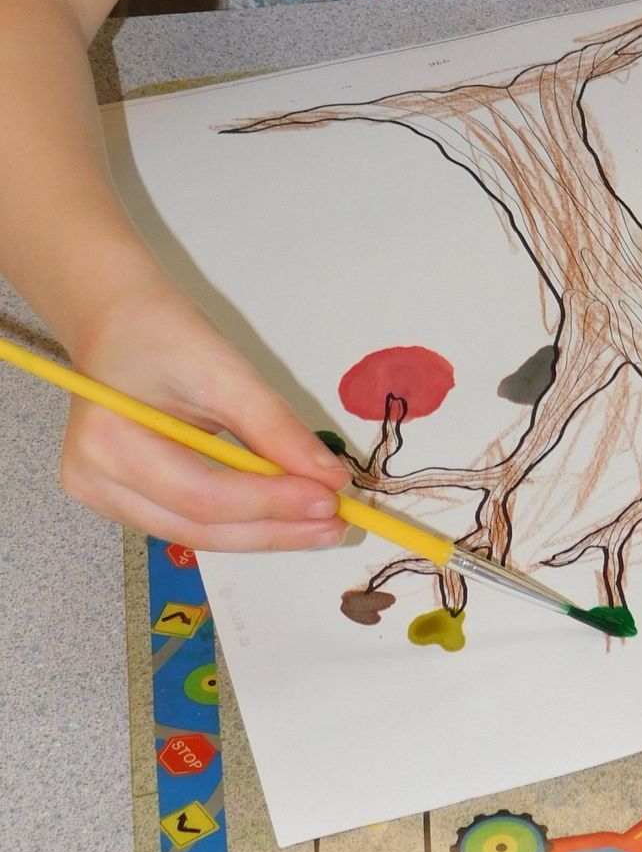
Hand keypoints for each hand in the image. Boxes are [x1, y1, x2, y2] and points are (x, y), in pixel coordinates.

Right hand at [62, 288, 349, 550]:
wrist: (116, 319)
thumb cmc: (164, 332)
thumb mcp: (225, 370)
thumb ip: (274, 427)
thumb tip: (329, 477)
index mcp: (109, 445)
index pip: (202, 495)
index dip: (270, 502)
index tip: (330, 498)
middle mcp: (95, 483)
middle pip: (197, 526)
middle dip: (273, 529)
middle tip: (336, 524)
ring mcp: (103, 496)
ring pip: (195, 532)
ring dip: (262, 531)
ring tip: (320, 524)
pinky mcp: (122, 498)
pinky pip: (187, 520)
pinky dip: (239, 519)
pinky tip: (282, 514)